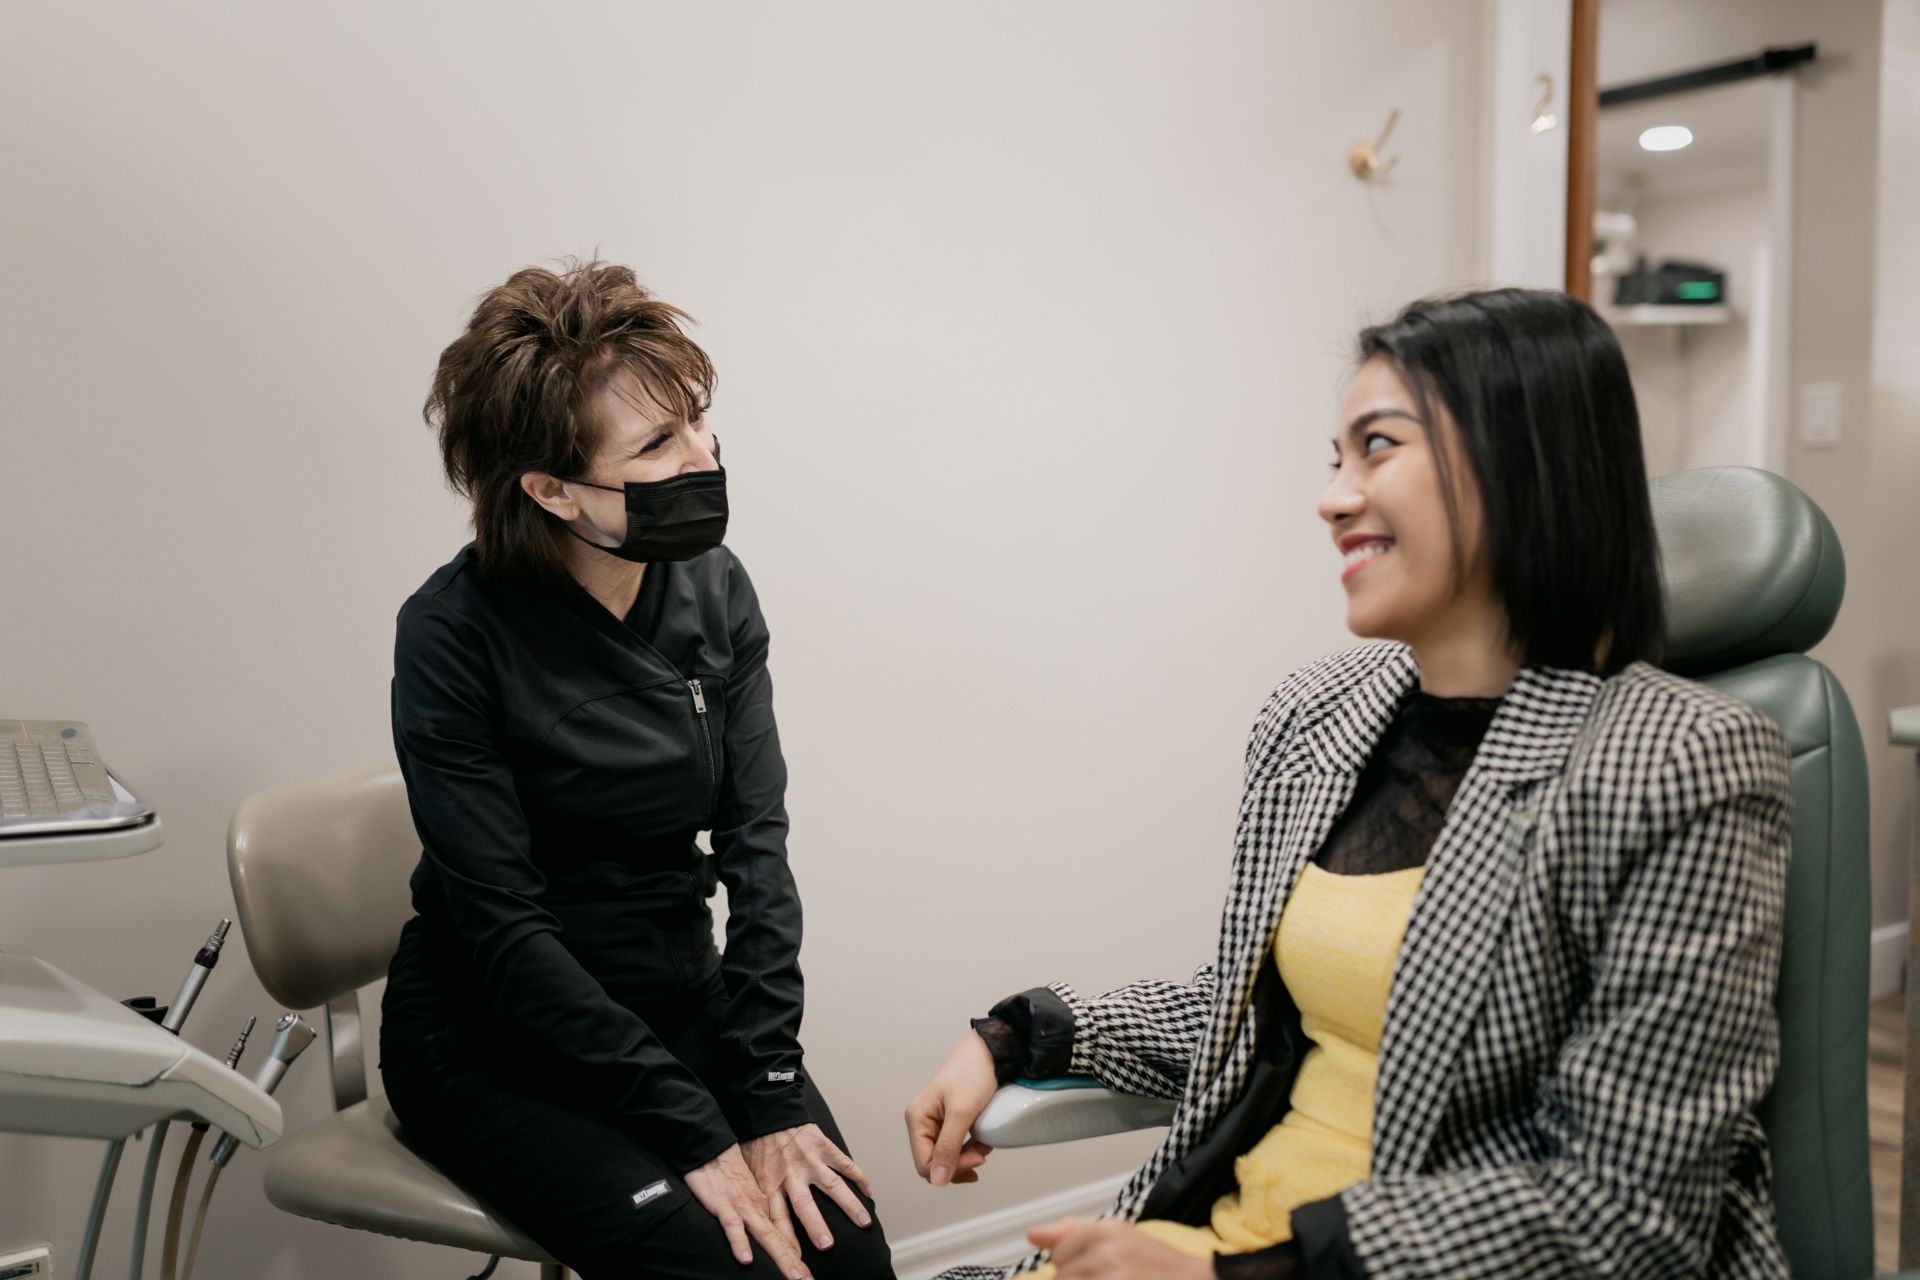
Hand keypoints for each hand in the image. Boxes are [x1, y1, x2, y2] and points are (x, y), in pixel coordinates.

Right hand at [683, 1144, 810, 1279]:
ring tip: (795, 1275)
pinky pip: (732, 1226)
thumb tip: (772, 1230)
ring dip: (782, 1255)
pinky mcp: (723, 1205)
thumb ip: (762, 1208)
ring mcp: (743, 1207)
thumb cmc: (730, 1170)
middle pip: (782, 1237)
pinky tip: (746, 1259)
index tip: (808, 1276)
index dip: (797, 1256)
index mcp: (768, 1203)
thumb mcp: (752, 1189)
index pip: (785, 1234)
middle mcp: (760, 1207)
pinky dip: (739, 1242)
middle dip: (796, 1262)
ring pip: (766, 1234)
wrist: (712, 1148)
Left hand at [740, 1123, 873, 1252]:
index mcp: (769, 1183)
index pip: (777, 1218)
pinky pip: (844, 1163)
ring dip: (848, 1205)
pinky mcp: (823, 1145)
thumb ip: (758, 1197)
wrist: (767, 1109)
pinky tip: (869, 1192)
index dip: (786, 1241)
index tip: (796, 1261)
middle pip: (804, 1205)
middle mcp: (790, 1174)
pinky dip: (858, 1177)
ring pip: (831, 1185)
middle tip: (827, 1245)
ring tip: (864, 1222)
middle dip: (815, 1226)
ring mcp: (809, 1160)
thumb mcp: (748, 1173)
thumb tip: (759, 1225)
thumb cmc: (757, 1143)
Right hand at [904, 1032, 998, 1185]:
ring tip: (985, 1146)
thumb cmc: (973, 1073)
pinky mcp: (950, 1120)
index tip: (976, 1159)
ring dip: (967, 1157)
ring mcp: (936, 1121)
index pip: (925, 1163)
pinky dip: (970, 1148)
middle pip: (935, 1162)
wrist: (991, 1050)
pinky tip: (982, 1143)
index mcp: (917, 1118)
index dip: (950, 1169)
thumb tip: (937, 1181)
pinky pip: (955, 1145)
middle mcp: (922, 1121)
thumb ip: (948, 1147)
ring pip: (947, 1156)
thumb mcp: (961, 1113)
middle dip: (960, 1163)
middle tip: (982, 1154)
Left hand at [1027, 1219, 1214, 1279]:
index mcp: (1104, 1230)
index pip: (1059, 1255)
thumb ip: (1071, 1233)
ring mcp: (1110, 1275)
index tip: (1098, 1270)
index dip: (1074, 1268)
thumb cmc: (1158, 1264)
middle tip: (1111, 1277)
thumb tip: (1032, 1236)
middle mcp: (1105, 1250)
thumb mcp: (1118, 1237)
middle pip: (1062, 1277)